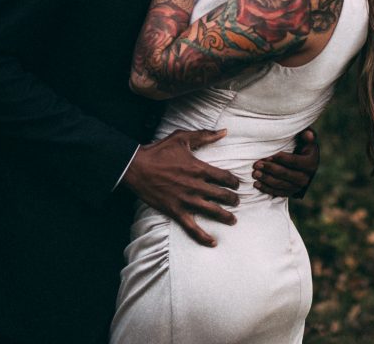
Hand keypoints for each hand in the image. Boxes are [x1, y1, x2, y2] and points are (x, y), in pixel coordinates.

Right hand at [122, 128, 239, 246]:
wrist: (136, 167)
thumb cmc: (159, 151)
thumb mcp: (182, 137)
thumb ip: (204, 135)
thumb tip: (224, 131)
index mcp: (198, 168)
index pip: (225, 177)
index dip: (234, 182)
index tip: (236, 184)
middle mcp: (195, 186)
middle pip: (222, 195)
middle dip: (233, 200)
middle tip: (237, 202)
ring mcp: (186, 200)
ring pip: (212, 211)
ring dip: (225, 217)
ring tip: (233, 220)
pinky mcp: (175, 211)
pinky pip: (192, 227)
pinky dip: (203, 236)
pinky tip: (213, 242)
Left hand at [254, 127, 319, 197]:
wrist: (305, 163)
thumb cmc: (303, 146)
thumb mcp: (307, 140)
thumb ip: (307, 136)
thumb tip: (308, 134)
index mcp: (310, 164)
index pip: (295, 162)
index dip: (282, 159)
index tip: (269, 156)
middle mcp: (305, 178)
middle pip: (286, 174)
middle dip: (270, 169)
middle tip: (257, 164)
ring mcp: (298, 187)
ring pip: (280, 185)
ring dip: (266, 179)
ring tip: (255, 173)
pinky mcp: (290, 192)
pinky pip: (278, 193)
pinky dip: (267, 189)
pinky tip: (256, 184)